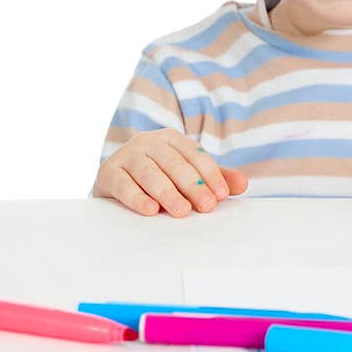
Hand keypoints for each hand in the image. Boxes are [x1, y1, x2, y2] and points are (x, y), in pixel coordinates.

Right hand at [93, 129, 248, 217]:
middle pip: (174, 163)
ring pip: (149, 173)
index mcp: (171, 139)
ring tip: (182, 211)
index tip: (221, 195)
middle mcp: (148, 142)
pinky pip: (124, 185)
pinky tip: (150, 210)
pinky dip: (137, 197)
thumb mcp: (187, 176)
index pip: (194, 155)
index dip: (210, 175)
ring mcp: (127, 156)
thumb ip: (215, 179)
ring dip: (167, 192)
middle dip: (192, 185)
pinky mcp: (108, 173)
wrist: (115, 181)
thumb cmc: (158, 178)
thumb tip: (243, 184)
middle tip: (206, 206)